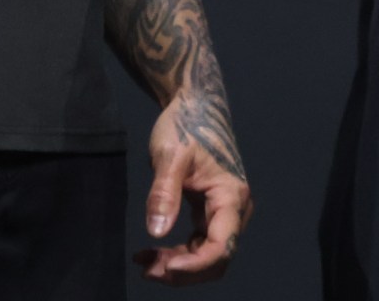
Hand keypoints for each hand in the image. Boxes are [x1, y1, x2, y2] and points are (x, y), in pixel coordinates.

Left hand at [136, 88, 251, 283]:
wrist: (195, 107)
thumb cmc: (185, 126)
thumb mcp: (169, 156)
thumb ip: (164, 194)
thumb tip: (158, 233)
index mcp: (231, 195)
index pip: (223, 246)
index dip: (195, 264)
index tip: (162, 266)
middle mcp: (234, 208)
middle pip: (218, 258)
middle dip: (184, 270)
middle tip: (145, 267)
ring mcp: (223, 211)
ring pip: (208, 256)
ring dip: (178, 266)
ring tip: (144, 260)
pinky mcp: (210, 212)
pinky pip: (200, 246)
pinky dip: (178, 255)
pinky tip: (151, 250)